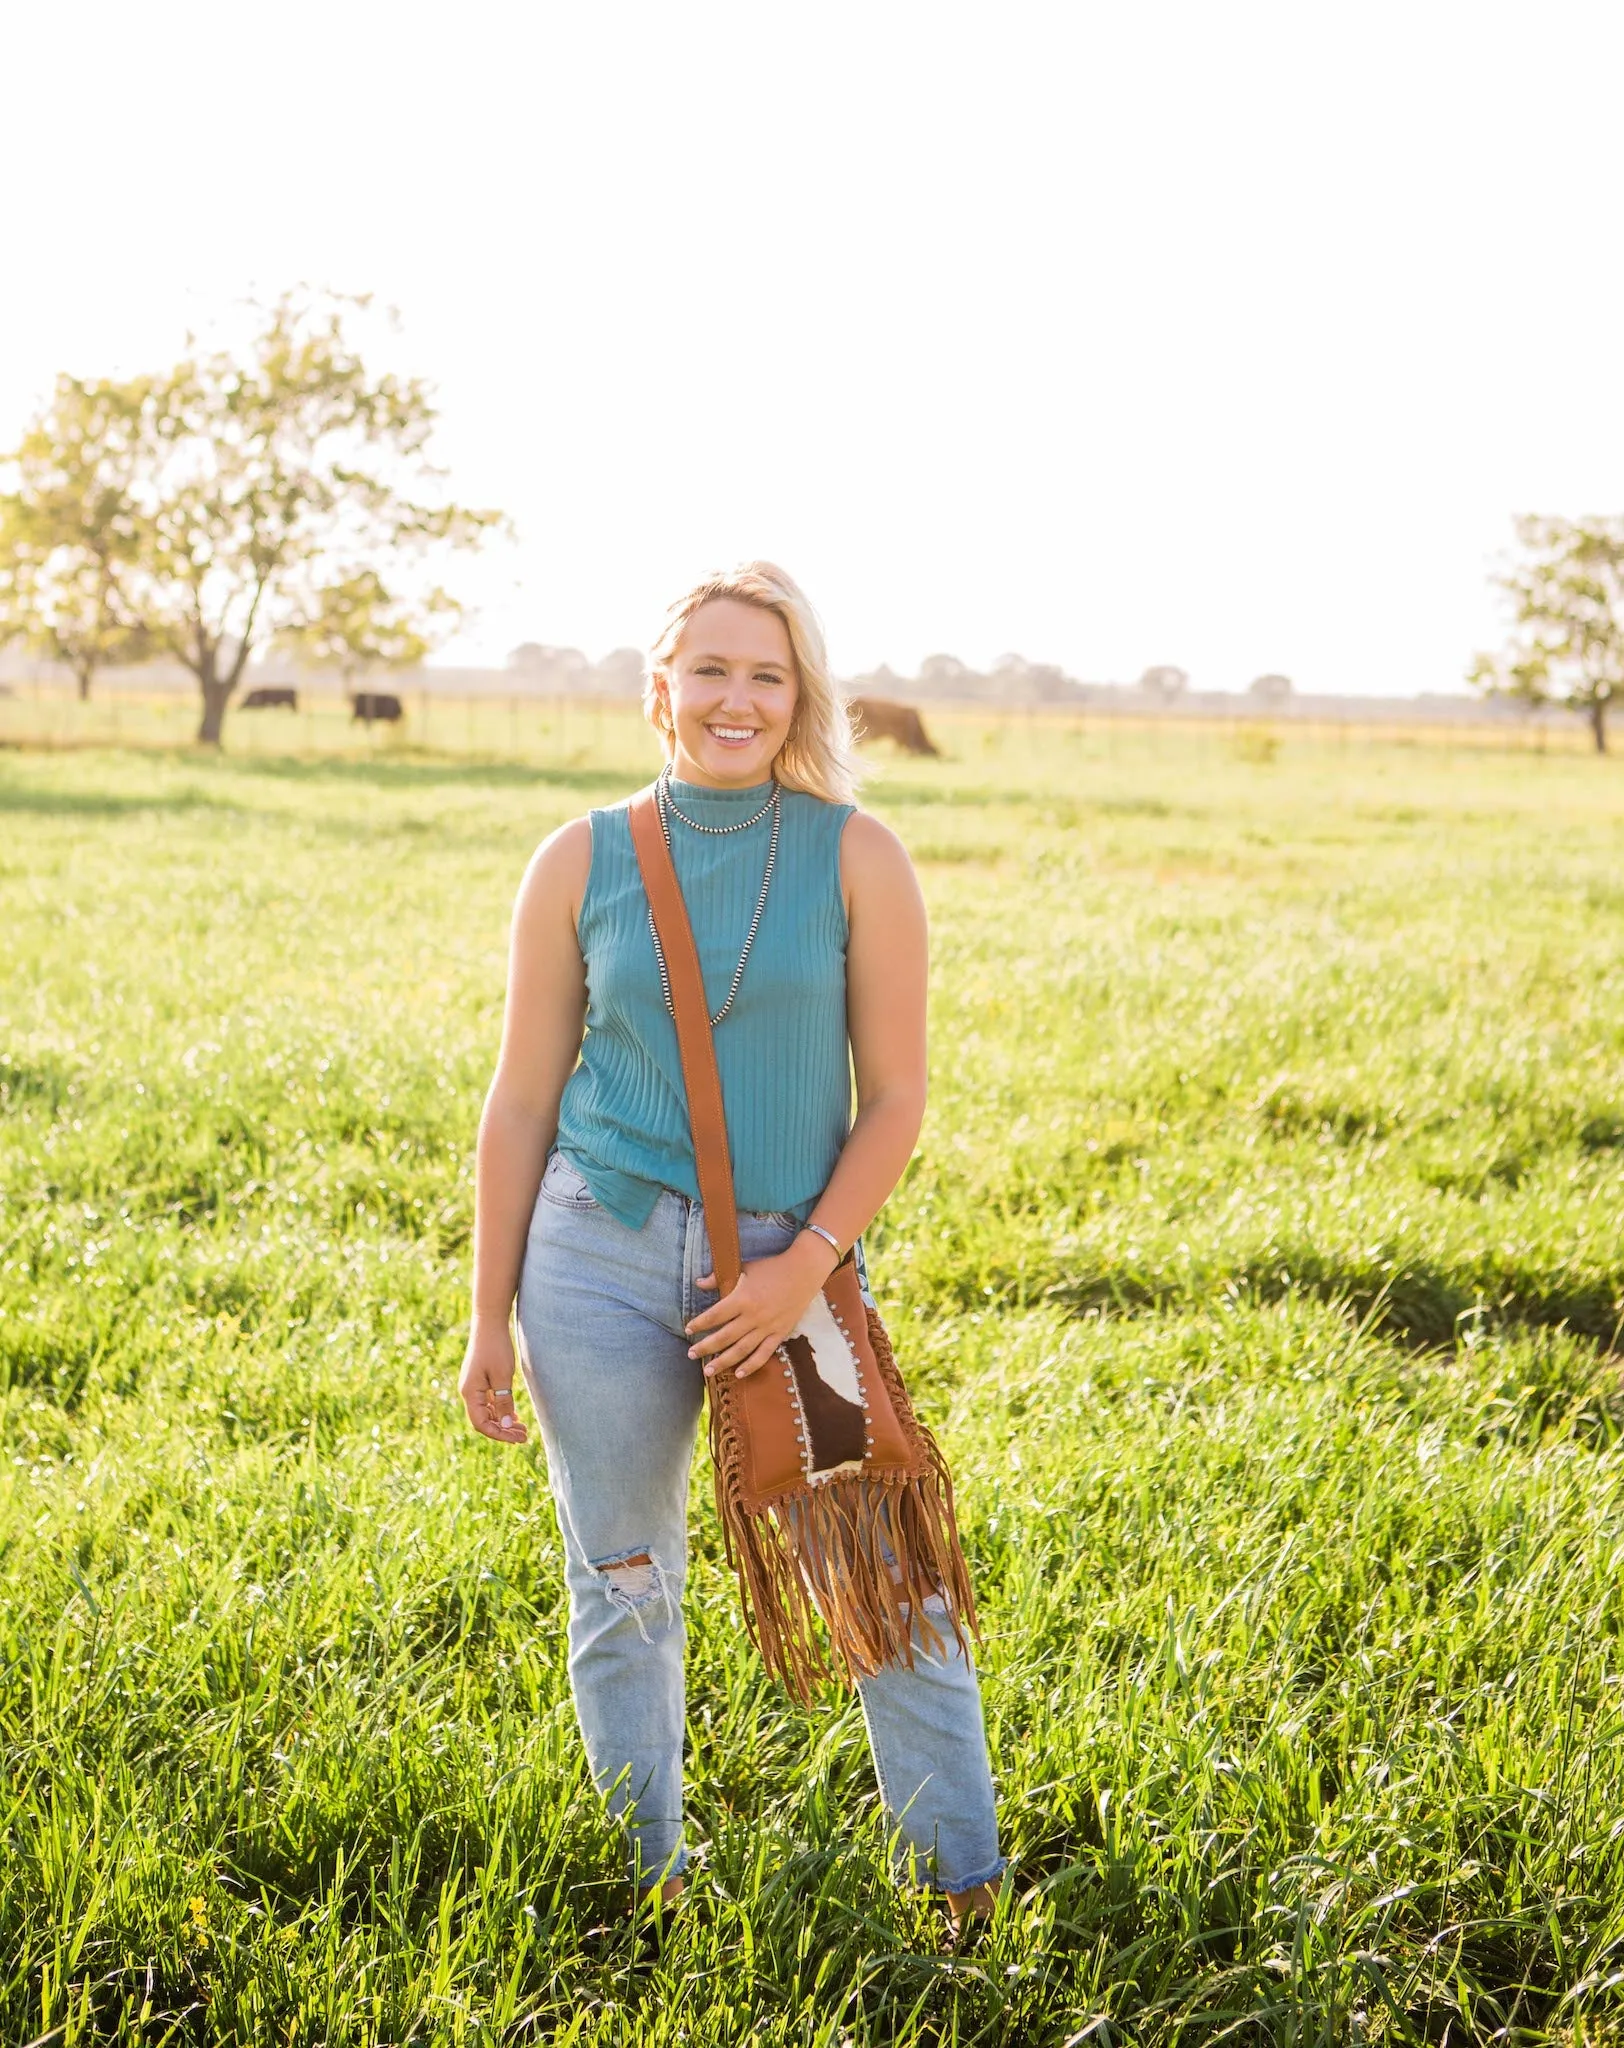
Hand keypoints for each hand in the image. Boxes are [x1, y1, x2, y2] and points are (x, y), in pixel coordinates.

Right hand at [459, 1317, 529, 1443]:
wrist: (490, 1323)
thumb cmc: (496, 1347)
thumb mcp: (503, 1376)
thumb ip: (503, 1402)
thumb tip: (504, 1425)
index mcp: (470, 1393)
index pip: (481, 1424)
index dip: (499, 1434)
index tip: (517, 1439)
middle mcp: (469, 1391)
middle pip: (483, 1420)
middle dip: (503, 1430)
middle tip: (524, 1436)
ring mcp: (474, 1385)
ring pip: (487, 1412)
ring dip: (502, 1421)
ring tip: (522, 1428)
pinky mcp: (480, 1380)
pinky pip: (488, 1402)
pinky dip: (500, 1410)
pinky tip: (513, 1415)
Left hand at [686, 1234, 839, 1380]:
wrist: (804, 1270)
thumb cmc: (772, 1267)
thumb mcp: (744, 1268)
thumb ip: (719, 1277)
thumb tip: (698, 1283)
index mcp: (743, 1298)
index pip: (715, 1315)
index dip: (699, 1323)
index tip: (687, 1329)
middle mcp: (753, 1316)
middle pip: (724, 1336)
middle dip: (706, 1347)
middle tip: (691, 1355)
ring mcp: (767, 1327)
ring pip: (741, 1349)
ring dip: (723, 1362)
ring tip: (708, 1371)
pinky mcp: (780, 1333)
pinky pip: (764, 1353)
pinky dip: (751, 1365)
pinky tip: (738, 1374)